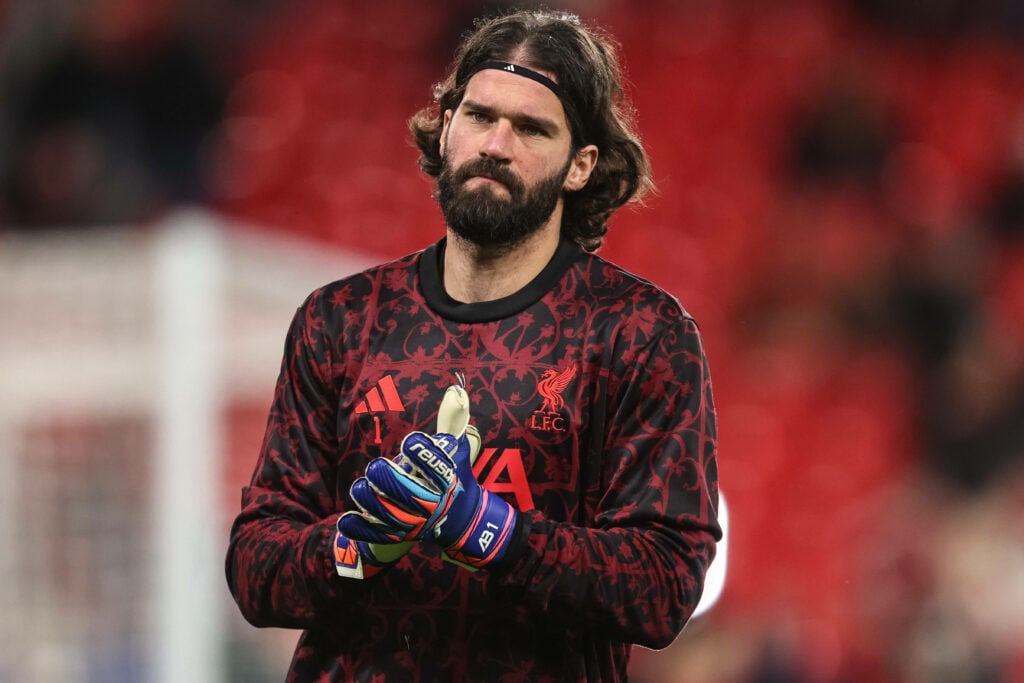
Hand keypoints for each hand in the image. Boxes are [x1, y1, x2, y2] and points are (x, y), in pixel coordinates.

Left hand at [334, 384, 478, 577]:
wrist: (460, 519)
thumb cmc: (454, 475)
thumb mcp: (457, 448)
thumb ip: (453, 420)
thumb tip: (455, 390)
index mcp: (448, 481)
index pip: (439, 469)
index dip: (424, 455)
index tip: (410, 441)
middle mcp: (434, 504)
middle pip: (411, 495)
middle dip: (390, 480)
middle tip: (376, 466)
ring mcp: (416, 523)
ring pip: (392, 516)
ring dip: (372, 502)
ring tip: (359, 487)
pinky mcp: (401, 536)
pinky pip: (379, 535)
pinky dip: (361, 529)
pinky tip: (346, 520)